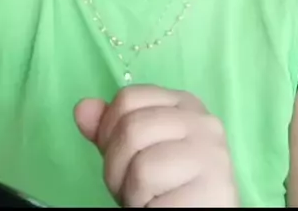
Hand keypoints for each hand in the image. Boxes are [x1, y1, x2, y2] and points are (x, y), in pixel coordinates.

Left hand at [74, 85, 238, 207]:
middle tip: (134, 188)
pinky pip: (155, 197)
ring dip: (133, 193)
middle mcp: (203, 123)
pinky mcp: (214, 189)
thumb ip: (112, 131)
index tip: (124, 159)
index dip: (110, 131)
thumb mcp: (133, 156)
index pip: (129, 98)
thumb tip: (83, 108)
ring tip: (150, 199)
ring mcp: (211, 155)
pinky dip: (147, 208)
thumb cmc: (165, 188)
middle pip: (132, 129)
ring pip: (142, 166)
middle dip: (117, 168)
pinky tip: (163, 207)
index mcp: (184, 105)